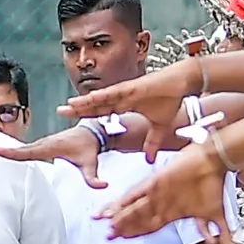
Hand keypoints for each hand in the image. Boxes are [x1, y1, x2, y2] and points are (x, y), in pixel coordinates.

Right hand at [0, 126, 107, 188]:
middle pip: (21, 149)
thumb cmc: (89, 148)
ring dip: (9, 149)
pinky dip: (16, 150)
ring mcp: (43, 143)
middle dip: (5, 150)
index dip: (11, 152)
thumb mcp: (91, 163)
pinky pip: (27, 148)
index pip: (27, 152)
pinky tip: (8, 152)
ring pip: (23, 147)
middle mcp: (44, 144)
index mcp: (50, 147)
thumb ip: (94, 177)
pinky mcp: (43, 144)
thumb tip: (102, 186)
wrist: (92, 132)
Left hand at [59, 72, 194, 158]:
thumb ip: (152, 142)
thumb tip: (150, 159)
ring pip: (100, 98)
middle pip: (96, 105)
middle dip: (78, 109)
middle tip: (60, 112)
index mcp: (124, 106)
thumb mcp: (159, 127)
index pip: (102, 112)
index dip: (87, 115)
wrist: (183, 84)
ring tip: (68, 105)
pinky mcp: (132, 87)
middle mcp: (121, 98)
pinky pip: (113, 93)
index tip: (72, 120)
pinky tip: (88, 97)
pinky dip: (101, 95)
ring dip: (84, 102)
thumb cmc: (170, 100)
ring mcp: (125, 92)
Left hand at [101, 148, 231, 243]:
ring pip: (131, 207)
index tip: (123, 241)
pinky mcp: (155, 182)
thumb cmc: (212, 184)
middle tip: (108, 237)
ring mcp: (156, 192)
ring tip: (102, 222)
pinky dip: (123, 202)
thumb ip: (217, 231)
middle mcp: (160, 202)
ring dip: (117, 216)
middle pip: (136, 218)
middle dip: (122, 228)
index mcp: (170, 210)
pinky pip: (135, 194)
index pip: (149, 225)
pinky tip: (110, 208)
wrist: (214, 161)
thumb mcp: (214, 214)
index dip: (136, 233)